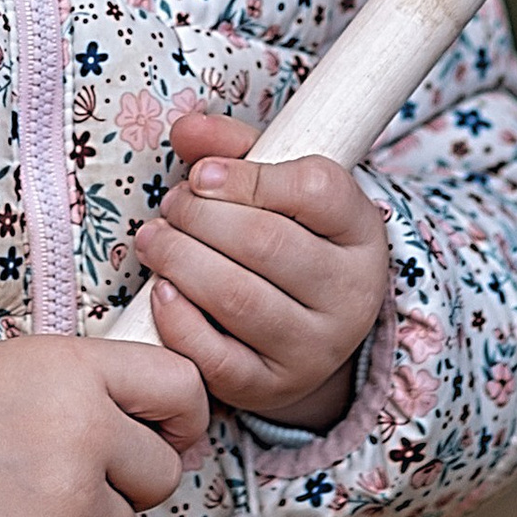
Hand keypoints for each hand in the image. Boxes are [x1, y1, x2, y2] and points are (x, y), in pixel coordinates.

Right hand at [0, 333, 208, 516]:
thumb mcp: (23, 365)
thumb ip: (91, 389)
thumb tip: (155, 432)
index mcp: (82, 367)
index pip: (183, 387)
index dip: (182, 420)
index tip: (162, 437)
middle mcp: (86, 427)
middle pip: (162, 474)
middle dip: (126, 486)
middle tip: (69, 480)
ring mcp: (67, 495)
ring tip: (22, 504)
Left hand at [134, 110, 391, 432]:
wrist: (308, 329)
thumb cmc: (287, 240)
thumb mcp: (278, 187)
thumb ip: (236, 149)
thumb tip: (187, 130)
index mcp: (361, 231)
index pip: (316, 190)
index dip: (249, 176)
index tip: (203, 174)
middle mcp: (350, 293)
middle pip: (267, 243)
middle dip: (200, 216)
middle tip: (170, 206)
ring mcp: (316, 347)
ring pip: (240, 299)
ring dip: (180, 260)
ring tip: (155, 240)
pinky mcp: (273, 387)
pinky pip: (218, 359)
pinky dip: (179, 321)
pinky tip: (162, 291)